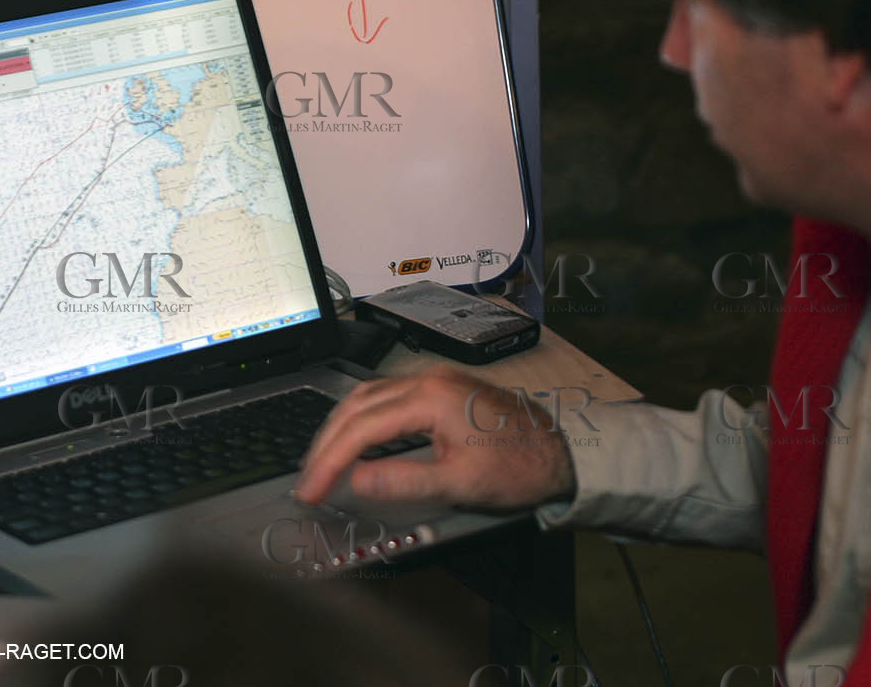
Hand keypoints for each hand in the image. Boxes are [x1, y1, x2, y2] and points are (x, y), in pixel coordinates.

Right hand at [294, 366, 575, 510]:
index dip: (329, 462)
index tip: (310, 491)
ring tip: (322, 462)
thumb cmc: (519, 467)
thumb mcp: (460, 483)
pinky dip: (361, 419)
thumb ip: (403, 480)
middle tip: (307, 480)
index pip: (361, 429)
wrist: (562, 452)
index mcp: (430, 398)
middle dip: (325, 444)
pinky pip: (386, 397)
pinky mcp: (440, 389)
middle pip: (356, 406)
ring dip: (339, 428)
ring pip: (367, 397)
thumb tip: (355, 479)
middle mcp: (427, 380)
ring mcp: (434, 380)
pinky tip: (355, 441)